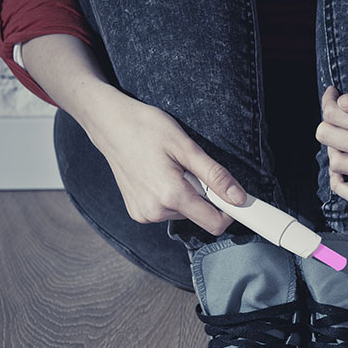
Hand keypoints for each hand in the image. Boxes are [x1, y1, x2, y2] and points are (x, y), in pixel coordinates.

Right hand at [85, 85, 245, 234]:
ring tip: (169, 168)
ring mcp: (144, 214)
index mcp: (171, 196)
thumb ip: (214, 175)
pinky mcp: (137, 212)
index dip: (229, 210)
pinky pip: (167, 211)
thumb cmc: (147, 128)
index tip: (233, 196)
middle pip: (199, 216)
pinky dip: (170, 196)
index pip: (215, 223)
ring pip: (184, 213)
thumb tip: (239, 197)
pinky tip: (157, 176)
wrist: (109, 124)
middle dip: (202, 195)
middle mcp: (155, 212)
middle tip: (187, 168)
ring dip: (185, 194)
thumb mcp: (187, 147)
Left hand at [315, 85, 347, 203]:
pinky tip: (341, 171)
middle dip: (327, 121)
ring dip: (333, 148)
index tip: (334, 94)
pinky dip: (340, 185)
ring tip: (345, 137)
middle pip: (329, 138)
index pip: (335, 115)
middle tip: (337, 113)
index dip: (329, 101)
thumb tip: (342, 102)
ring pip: (337, 164)